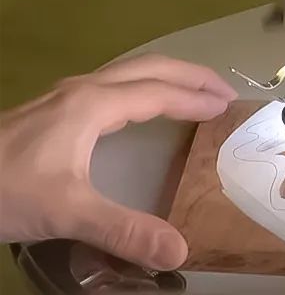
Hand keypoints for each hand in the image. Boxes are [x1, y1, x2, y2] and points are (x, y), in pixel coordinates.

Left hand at [0, 54, 236, 269]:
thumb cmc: (5, 189)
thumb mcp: (66, 212)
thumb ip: (122, 230)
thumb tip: (180, 251)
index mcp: (93, 104)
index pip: (158, 92)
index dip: (195, 98)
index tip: (228, 106)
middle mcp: (83, 90)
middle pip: (148, 67)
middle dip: (189, 74)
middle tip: (223, 90)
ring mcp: (65, 96)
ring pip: (128, 72)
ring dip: (167, 77)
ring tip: (194, 93)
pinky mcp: (54, 108)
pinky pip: (114, 85)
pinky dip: (144, 87)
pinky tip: (142, 108)